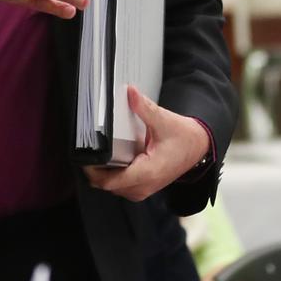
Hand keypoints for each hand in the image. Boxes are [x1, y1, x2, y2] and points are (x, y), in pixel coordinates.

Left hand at [85, 85, 210, 200]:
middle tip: (86, 147)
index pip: (109, 181)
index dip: (92, 169)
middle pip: (106, 184)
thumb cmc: (183, 137)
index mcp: (148, 172)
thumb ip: (144, 108)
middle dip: (94, 169)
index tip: (83, 154)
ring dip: (101, 172)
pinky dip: (110, 173)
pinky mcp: (142, 186)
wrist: (198, 148)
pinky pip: (119, 185)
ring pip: (111, 187)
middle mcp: (144, 186)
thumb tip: (130, 92)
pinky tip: (108, 157)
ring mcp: (143, 189)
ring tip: (96, 151)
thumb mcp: (164, 120)